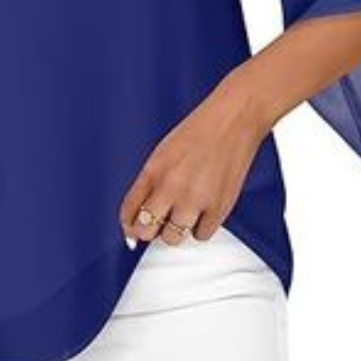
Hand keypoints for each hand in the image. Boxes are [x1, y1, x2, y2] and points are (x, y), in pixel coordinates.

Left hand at [119, 68, 269, 245]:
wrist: (232, 121)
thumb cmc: (199, 132)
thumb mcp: (163, 153)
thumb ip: (150, 182)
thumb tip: (141, 213)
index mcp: (153, 171)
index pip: (128, 211)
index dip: (128, 225)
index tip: (132, 228)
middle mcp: (171, 187)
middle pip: (145, 231)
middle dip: (148, 231)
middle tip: (158, 223)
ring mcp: (195, 200)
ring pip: (172, 239)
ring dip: (175, 229)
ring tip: (184, 212)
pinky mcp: (219, 208)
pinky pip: (201, 235)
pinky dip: (200, 227)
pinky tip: (202, 211)